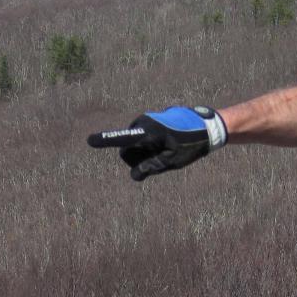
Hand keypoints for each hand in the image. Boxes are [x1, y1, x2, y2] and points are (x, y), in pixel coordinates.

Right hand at [87, 106, 226, 180]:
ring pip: (133, 144)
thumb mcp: (173, 161)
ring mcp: (146, 120)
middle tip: (160, 159)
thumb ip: (152, 167)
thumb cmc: (192, 144)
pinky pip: (141, 138)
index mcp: (149, 132)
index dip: (105, 140)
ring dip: (144, 151)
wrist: (207, 125)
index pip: (124, 138)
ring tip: (166, 149)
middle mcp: (143, 123)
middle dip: (137, 158)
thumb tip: (134, 175)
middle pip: (127, 150)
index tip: (89, 140)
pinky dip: (149, 144)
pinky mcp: (149, 120)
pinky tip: (168, 143)